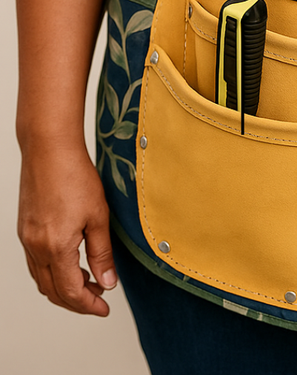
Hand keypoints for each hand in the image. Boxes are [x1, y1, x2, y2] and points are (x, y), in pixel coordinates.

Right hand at [18, 144, 116, 315]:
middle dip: (77, 301)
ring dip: (64, 288)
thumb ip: (102, 253)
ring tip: (91, 283)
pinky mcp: (25, 229)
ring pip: (42, 279)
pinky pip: (36, 263)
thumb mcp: (98, 216)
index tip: (104, 309)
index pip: (71, 291)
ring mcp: (27, 239)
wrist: (49, 150)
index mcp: (55, 248)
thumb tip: (108, 282)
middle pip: (53, 291)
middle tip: (100, 300)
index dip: (89, 304)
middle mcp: (36, 248)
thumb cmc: (75, 177)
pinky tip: (71, 264)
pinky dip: (53, 272)